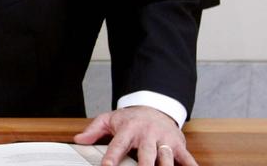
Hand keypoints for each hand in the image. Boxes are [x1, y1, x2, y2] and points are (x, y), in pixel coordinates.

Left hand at [74, 106, 195, 165]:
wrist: (155, 107)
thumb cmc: (130, 118)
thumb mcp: (109, 119)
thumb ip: (94, 130)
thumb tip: (78, 140)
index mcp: (129, 130)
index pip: (118, 145)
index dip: (112, 157)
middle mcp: (148, 135)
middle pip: (146, 154)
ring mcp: (164, 140)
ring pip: (167, 158)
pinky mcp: (178, 145)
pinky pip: (187, 158)